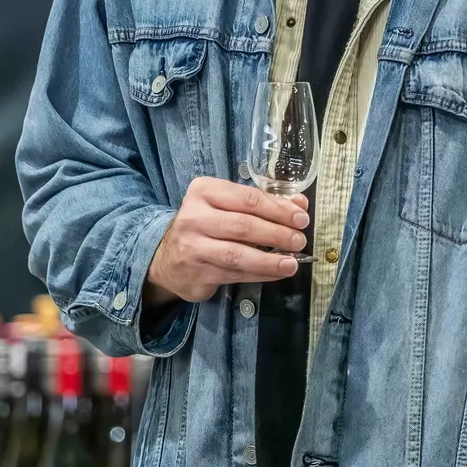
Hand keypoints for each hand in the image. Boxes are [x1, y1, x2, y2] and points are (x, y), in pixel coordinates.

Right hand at [143, 177, 307, 303]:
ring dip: (270, 260)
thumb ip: (262, 203)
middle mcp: (194, 218)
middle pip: (243, 226)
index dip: (278, 209)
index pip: (247, 198)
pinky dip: (260, 274)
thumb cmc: (204, 225)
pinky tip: (277, 272)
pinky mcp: (197, 274)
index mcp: (204, 192)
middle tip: (299, 240)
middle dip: (277, 233)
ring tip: (292, 263)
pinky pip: (235, 274)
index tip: (301, 217)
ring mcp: (193, 247)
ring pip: (238, 254)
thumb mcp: (226, 205)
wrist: (166, 258)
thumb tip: (299, 205)